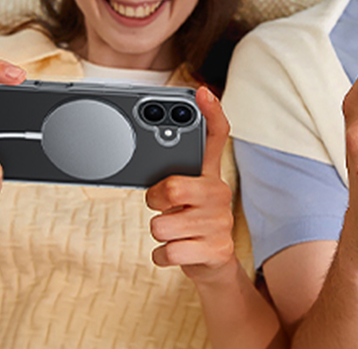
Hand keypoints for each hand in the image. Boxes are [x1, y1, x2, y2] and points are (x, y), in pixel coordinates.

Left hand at [146, 86, 236, 282]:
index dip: (210, 113)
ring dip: (159, 233)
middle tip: (162, 206)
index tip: (202, 92)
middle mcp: (218, 193)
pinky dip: (162, 255)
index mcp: (209, 175)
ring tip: (174, 232)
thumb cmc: (190, 222)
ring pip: (162, 225)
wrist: (213, 265)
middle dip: (154, 201)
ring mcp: (219, 222)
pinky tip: (176, 250)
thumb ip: (169, 178)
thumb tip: (138, 163)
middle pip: (172, 188)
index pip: (216, 137)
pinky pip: (168, 251)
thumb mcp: (184, 197)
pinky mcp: (216, 250)